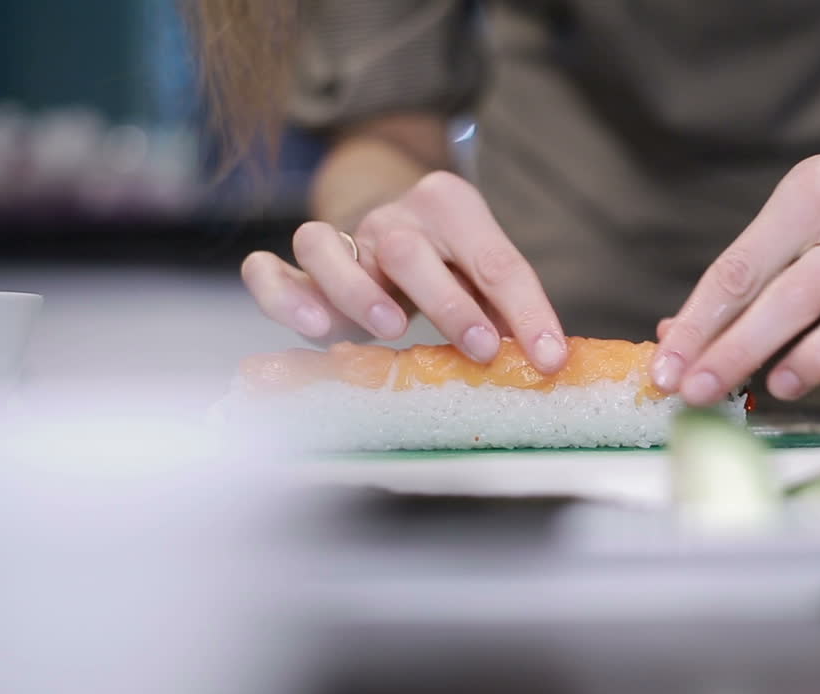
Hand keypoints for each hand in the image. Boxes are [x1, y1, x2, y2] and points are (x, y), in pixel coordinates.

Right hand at [241, 171, 567, 372]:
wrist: (393, 222)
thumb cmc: (449, 261)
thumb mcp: (486, 273)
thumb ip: (510, 309)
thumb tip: (547, 360)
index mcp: (452, 207)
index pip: (496, 261)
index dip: (527, 312)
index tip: (548, 359)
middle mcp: (393, 218)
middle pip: (409, 252)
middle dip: (447, 303)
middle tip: (478, 348)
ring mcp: (343, 238)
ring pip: (326, 247)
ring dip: (356, 292)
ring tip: (388, 330)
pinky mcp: (302, 269)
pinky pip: (270, 269)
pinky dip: (280, 294)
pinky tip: (311, 330)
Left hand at [652, 154, 819, 405]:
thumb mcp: (794, 228)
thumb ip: (742, 282)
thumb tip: (675, 342)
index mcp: (814, 189)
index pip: (742, 265)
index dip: (700, 323)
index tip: (667, 370)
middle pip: (795, 292)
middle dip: (738, 348)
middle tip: (700, 392)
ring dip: (814, 356)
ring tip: (777, 387)